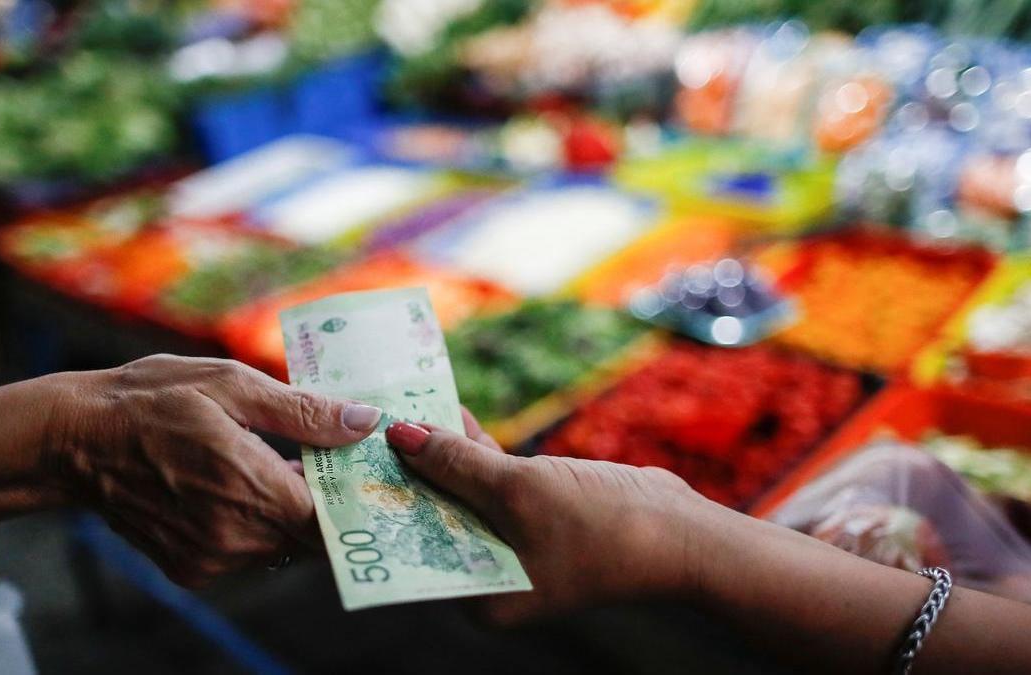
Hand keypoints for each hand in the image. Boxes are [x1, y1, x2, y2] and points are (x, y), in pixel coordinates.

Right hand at [58, 354, 382, 586]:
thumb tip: (364, 422)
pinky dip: (254, 523)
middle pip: (311, 535)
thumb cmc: (150, 400)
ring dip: (288, 510)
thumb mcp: (231, 385)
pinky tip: (237, 483)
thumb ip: (303, 412)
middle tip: (328, 456)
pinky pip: (246, 552)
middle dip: (326, 499)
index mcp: (249, 488)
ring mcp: (210, 559)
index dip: (357, 497)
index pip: (333, 518)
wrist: (71, 440)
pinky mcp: (190, 569)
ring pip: (280, 545)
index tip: (369, 472)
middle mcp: (233, 537)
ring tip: (275, 461)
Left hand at [385, 420, 720, 623]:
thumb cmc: (600, 526)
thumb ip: (455, 465)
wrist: (681, 532)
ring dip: (439, 452)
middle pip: (431, 515)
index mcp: (477, 593)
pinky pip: (490, 481)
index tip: (349, 464)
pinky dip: (474, 451)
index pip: (410, 549)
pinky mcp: (534, 516)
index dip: (381, 504)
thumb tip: (398, 436)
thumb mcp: (517, 492)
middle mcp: (488, 575)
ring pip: (461, 492)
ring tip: (402, 406)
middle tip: (367, 426)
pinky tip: (450, 413)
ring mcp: (512, 544)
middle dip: (406, 471)